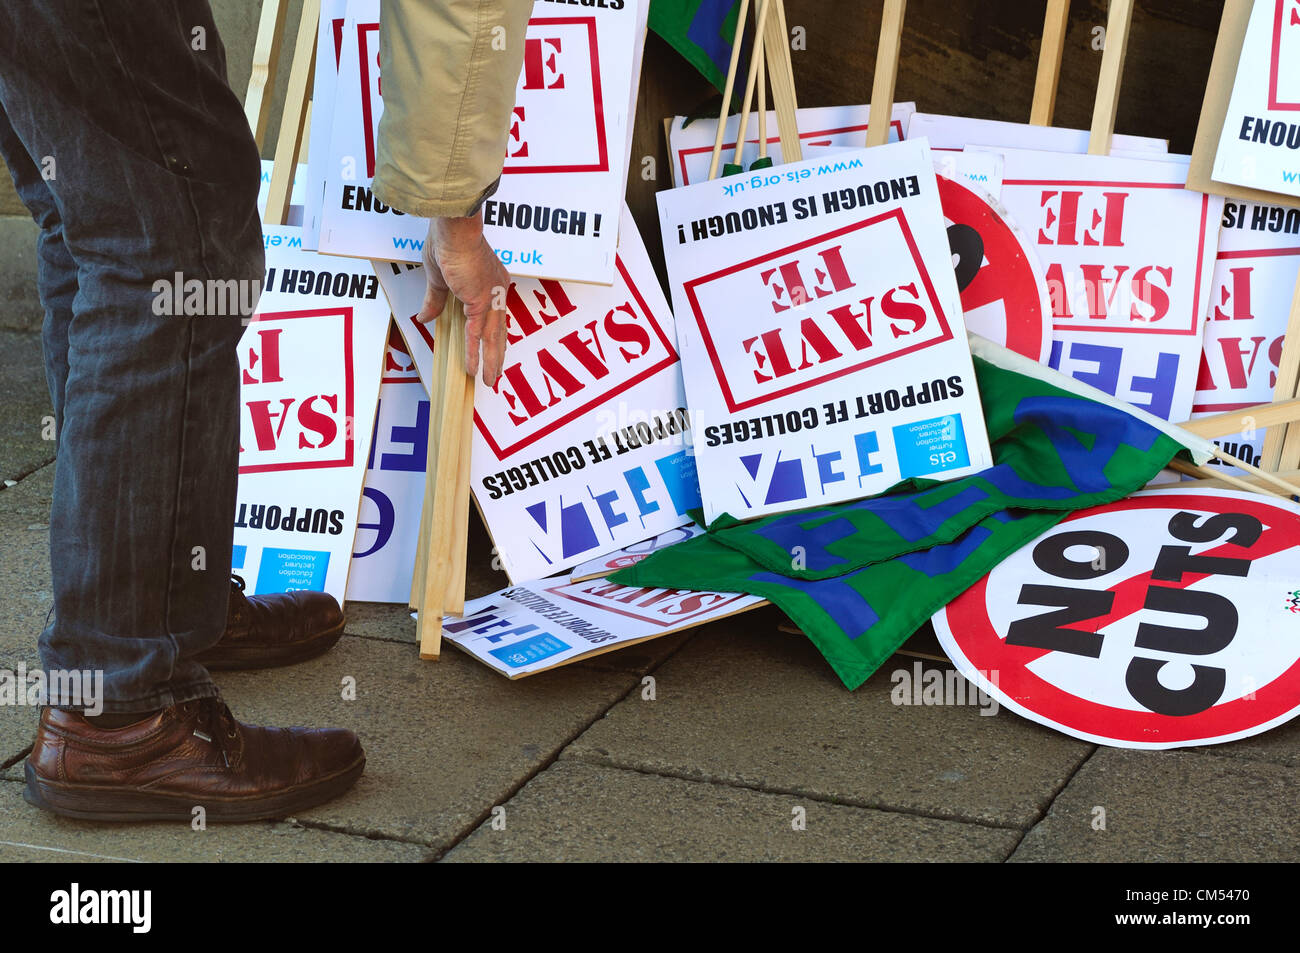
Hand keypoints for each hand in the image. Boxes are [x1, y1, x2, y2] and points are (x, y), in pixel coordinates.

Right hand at [417, 213, 509, 385]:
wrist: (454, 228)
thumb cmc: (448, 241)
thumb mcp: (438, 276)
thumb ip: (435, 300)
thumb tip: (424, 317)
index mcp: (491, 283)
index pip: (494, 316)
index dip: (493, 336)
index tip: (493, 351)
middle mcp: (498, 292)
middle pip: (499, 331)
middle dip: (497, 355)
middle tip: (495, 374)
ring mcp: (491, 298)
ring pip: (492, 338)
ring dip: (490, 362)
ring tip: (489, 381)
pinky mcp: (480, 302)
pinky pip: (476, 334)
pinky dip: (473, 353)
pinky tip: (471, 370)